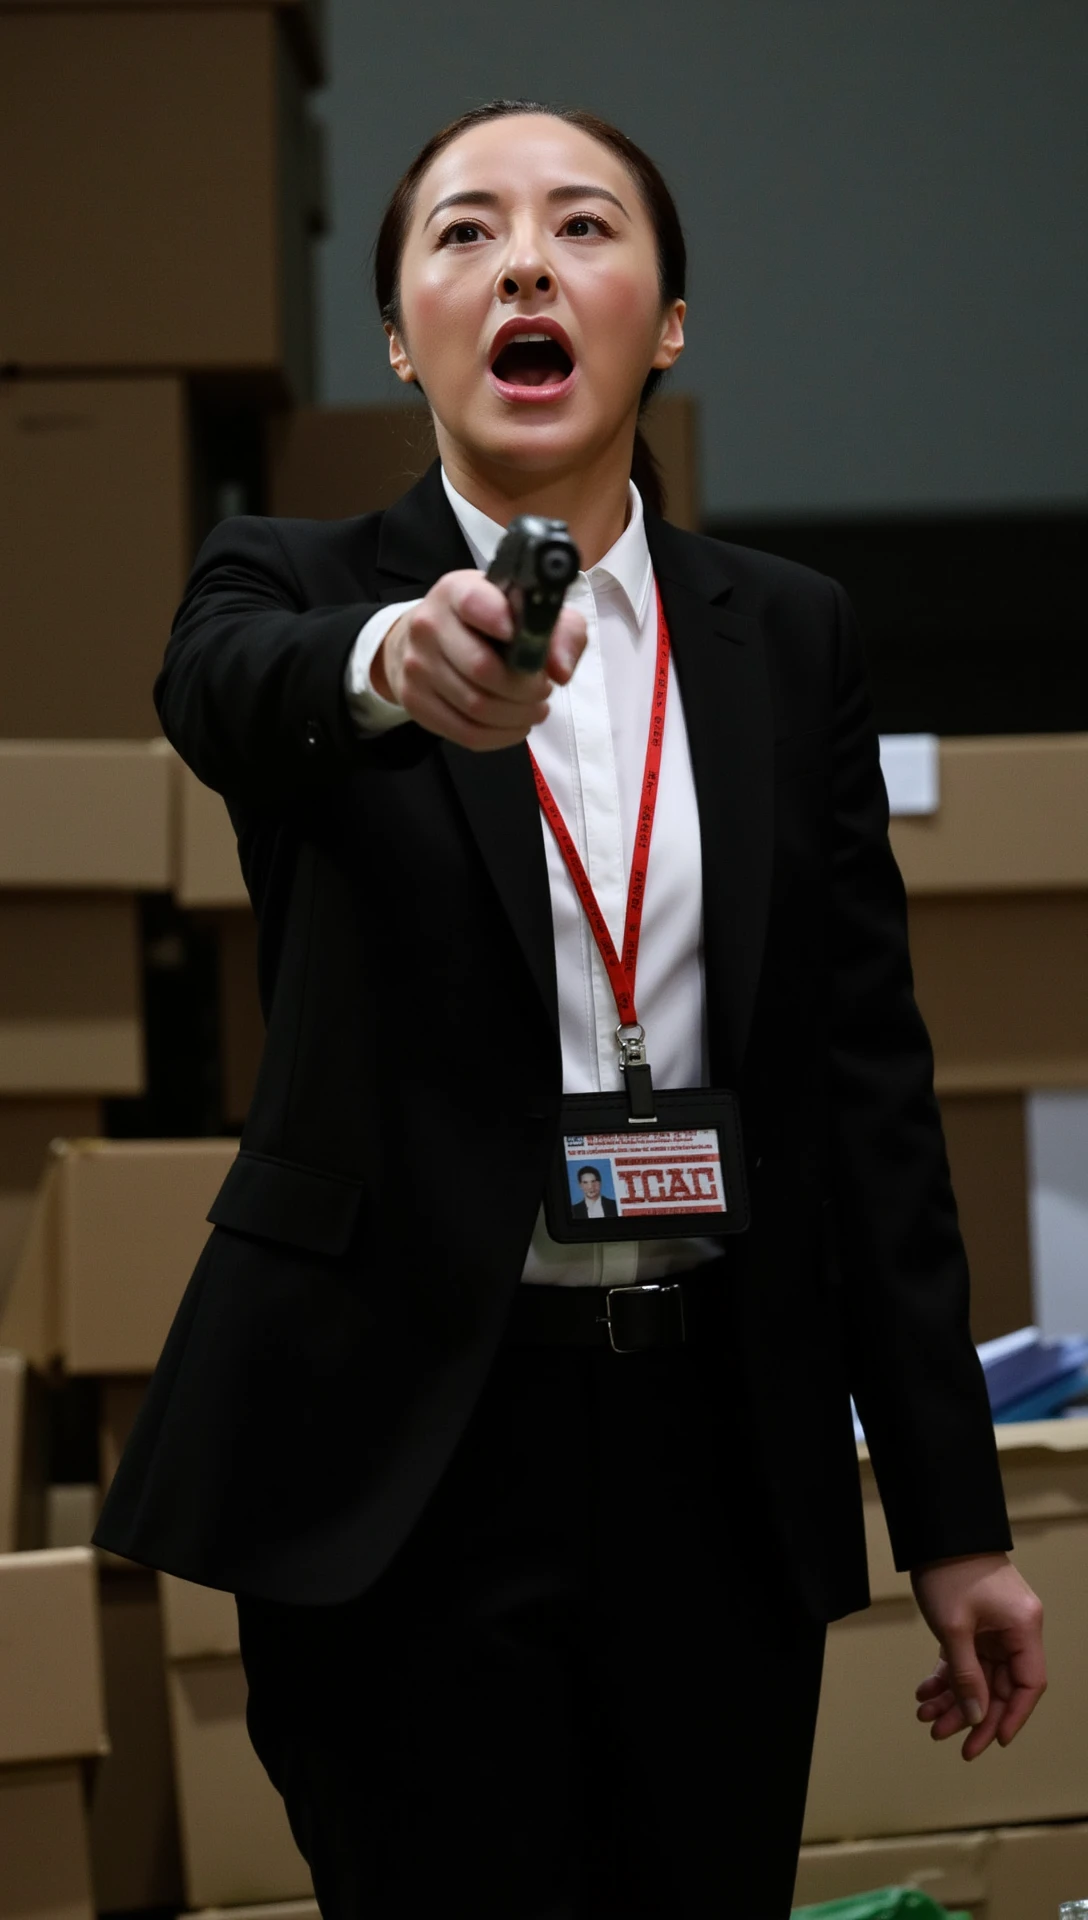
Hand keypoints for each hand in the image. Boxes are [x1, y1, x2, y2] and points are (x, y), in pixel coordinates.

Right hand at [372, 570, 586, 751]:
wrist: (426, 641)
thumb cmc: (487, 622)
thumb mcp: (527, 611)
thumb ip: (559, 632)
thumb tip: (560, 671)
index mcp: (456, 591)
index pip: (475, 603)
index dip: (504, 623)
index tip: (530, 644)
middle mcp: (429, 625)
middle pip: (481, 669)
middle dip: (524, 688)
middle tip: (543, 690)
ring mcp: (416, 666)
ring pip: (476, 707)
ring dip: (517, 716)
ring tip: (534, 709)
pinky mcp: (415, 702)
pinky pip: (465, 732)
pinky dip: (500, 736)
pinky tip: (515, 725)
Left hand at [911, 1552, 1044, 1759]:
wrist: (934, 1530)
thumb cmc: (949, 1571)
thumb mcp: (954, 1629)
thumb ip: (966, 1676)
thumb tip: (976, 1718)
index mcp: (1023, 1628)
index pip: (1028, 1685)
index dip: (1012, 1716)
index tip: (992, 1741)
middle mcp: (1015, 1629)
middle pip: (1001, 1685)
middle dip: (971, 1713)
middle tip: (945, 1738)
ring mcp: (995, 1626)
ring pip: (980, 1675)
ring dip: (954, 1697)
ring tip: (925, 1717)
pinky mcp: (976, 1622)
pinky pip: (966, 1658)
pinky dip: (947, 1675)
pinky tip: (925, 1692)